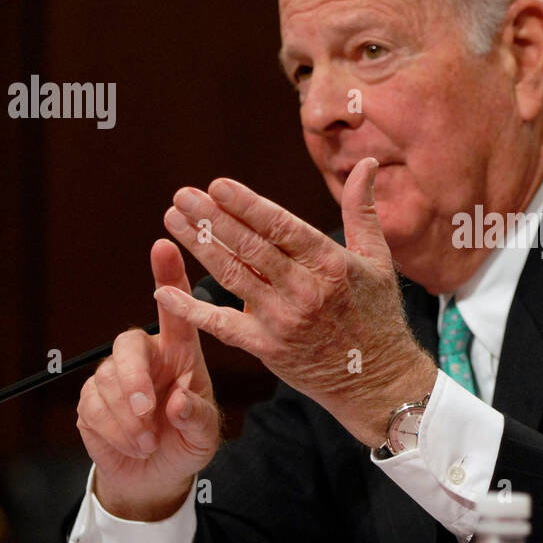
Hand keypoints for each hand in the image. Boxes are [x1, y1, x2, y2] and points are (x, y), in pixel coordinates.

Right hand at [75, 239, 222, 519]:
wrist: (158, 475)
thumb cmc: (188, 440)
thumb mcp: (204, 433)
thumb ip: (196, 417)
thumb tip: (177, 403)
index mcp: (180, 352)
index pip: (174, 308)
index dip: (168, 276)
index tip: (164, 245)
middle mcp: (146, 356)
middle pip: (128, 344)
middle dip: (135, 378)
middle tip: (148, 410)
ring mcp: (115, 376)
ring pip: (109, 381)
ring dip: (129, 417)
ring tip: (150, 440)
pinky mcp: (92, 401)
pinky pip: (93, 407)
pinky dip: (115, 430)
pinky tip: (135, 444)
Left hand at [154, 159, 436, 448]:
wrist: (378, 380)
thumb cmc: (377, 314)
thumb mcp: (378, 258)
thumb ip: (361, 209)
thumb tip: (367, 163)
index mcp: (331, 264)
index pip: (281, 227)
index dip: (246, 205)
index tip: (216, 184)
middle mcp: (305, 291)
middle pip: (249, 247)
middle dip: (212, 218)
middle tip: (182, 195)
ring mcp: (284, 321)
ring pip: (232, 277)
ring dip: (199, 247)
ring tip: (173, 220)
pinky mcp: (267, 349)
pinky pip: (222, 326)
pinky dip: (192, 309)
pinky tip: (164, 291)